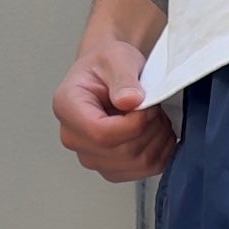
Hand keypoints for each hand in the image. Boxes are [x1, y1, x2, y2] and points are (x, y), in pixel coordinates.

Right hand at [53, 40, 174, 182]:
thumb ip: (123, 78)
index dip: (133, 124)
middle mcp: (74, 139)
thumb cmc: (106, 66)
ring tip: (155, 115)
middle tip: (154, 106)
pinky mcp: (112, 170)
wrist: (109, 76)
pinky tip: (157, 131)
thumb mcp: (116, 59)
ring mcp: (93, 159)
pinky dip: (161, 151)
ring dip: (158, 139)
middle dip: (149, 129)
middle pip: (122, 152)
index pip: (100, 133)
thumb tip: (129, 100)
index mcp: (67, 108)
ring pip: (137, 164)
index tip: (147, 105)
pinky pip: (146, 170)